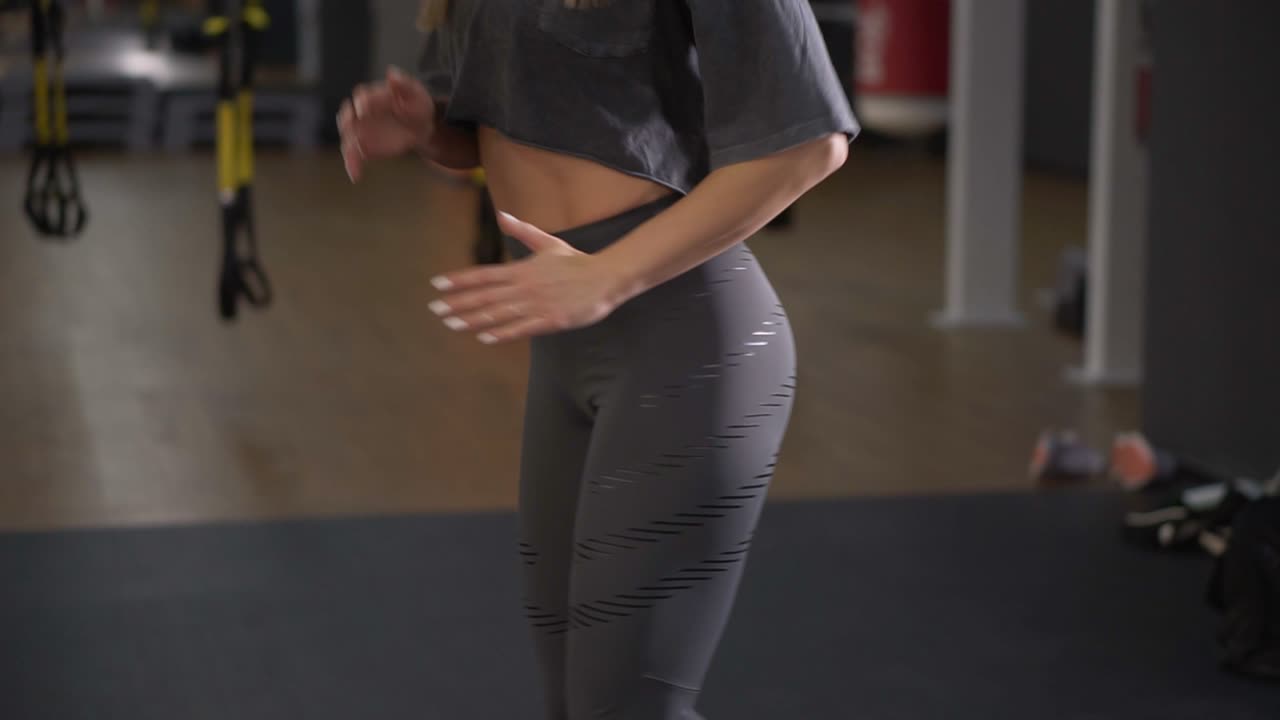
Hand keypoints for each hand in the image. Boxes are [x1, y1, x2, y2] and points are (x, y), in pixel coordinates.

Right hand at [337, 66, 434, 181]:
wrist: (420, 125)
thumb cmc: (416, 104)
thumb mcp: (415, 92)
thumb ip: (403, 83)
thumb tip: (391, 73)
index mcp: (371, 95)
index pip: (362, 97)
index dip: (363, 102)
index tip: (365, 109)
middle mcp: (360, 113)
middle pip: (347, 115)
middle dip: (347, 121)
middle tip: (350, 127)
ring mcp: (360, 131)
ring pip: (348, 138)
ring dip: (349, 148)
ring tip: (352, 160)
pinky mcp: (363, 147)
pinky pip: (353, 155)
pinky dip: (352, 165)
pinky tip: (355, 176)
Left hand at [429, 213, 631, 343]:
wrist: (605, 278)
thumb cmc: (576, 262)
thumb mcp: (548, 242)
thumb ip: (522, 231)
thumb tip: (502, 215)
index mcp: (522, 269)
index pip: (484, 275)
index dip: (460, 280)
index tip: (438, 284)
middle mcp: (525, 286)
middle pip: (485, 296)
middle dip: (458, 303)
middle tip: (435, 309)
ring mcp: (537, 304)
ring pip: (498, 313)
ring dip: (473, 319)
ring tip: (451, 324)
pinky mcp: (550, 320)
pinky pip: (522, 328)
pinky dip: (502, 333)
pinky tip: (484, 338)